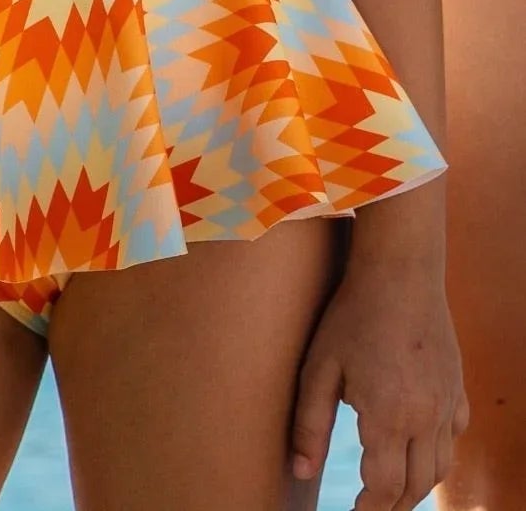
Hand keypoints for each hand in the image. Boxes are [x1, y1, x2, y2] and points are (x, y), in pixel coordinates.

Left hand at [291, 257, 466, 509]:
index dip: (370, 509)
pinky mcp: (456, 386)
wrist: (400, 270)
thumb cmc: (353, 314)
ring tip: (391, 488)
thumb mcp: (319, 366)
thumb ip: (309, 423)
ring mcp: (447, 402)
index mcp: (389, 416)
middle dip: (392, 504)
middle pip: (416, 486)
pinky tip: (419, 448)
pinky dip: (439, 453)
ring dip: (417, 485)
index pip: (385, 488)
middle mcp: (426, 417)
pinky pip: (455, 436)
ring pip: (440, 466)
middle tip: (370, 506)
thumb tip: (300, 471)